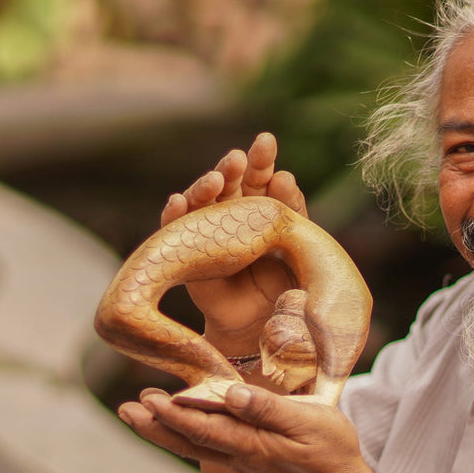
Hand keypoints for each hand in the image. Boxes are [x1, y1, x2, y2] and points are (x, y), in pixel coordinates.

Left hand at [119, 383, 367, 472]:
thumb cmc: (332, 449)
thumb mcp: (311, 422)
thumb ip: (270, 409)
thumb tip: (234, 395)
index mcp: (253, 444)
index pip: (207, 428)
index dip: (177, 414)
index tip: (151, 398)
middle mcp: (239, 456)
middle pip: (189, 440)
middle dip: (156, 425)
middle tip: (126, 408)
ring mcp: (239, 460)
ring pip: (193, 445)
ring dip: (160, 431)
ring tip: (132, 414)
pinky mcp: (244, 460)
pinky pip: (204, 447)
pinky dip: (180, 436)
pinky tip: (168, 426)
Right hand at [162, 132, 309, 354]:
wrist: (267, 328)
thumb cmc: (288, 286)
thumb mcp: (299, 247)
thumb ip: (293, 214)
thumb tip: (285, 177)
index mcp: (262, 210)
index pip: (262, 180)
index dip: (263, 162)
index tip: (267, 143)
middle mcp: (232, 217)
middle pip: (230, 185)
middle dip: (234, 167)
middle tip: (240, 157)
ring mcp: (208, 234)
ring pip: (202, 203)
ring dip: (205, 187)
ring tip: (216, 178)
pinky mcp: (187, 256)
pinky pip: (175, 233)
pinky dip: (174, 216)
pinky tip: (176, 202)